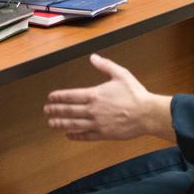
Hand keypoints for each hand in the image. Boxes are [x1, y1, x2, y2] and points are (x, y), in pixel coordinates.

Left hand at [44, 54, 172, 141]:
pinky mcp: (104, 134)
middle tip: (46, 110)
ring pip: (74, 124)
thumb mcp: (120, 74)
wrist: (148, 114)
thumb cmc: (135, 94)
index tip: (50, 98)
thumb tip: (93, 57)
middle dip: (55, 110)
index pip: (70, 96)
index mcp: (94, 95)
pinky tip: (69, 135)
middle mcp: (92, 110)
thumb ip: (105, 65)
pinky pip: (86, 136)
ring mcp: (97, 123)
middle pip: (68, 111)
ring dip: (61, 124)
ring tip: (51, 123)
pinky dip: (75, 136)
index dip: (58, 97)